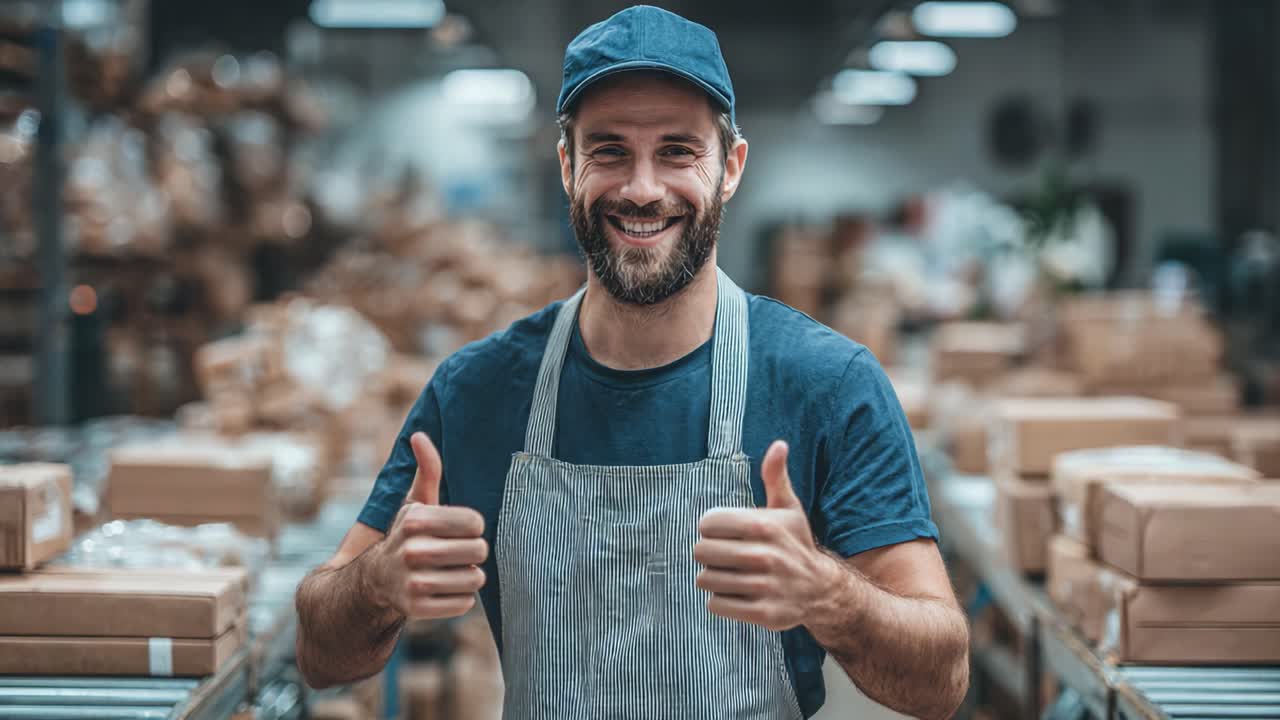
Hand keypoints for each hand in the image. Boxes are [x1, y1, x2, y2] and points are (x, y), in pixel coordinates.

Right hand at [369, 432, 487, 618]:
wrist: (375, 579)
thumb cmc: (408, 535)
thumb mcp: (415, 502)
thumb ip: (427, 470)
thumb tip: (419, 435)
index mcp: (415, 520)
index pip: (476, 522)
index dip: (472, 527)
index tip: (458, 530)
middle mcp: (412, 550)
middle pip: (479, 551)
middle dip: (473, 552)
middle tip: (457, 553)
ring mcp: (413, 582)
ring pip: (475, 579)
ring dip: (469, 576)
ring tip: (451, 571)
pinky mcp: (417, 609)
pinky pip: (465, 603)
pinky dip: (461, 598)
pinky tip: (444, 589)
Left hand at [693, 440, 842, 630]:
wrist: (821, 589)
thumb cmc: (796, 543)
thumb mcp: (788, 508)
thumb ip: (776, 476)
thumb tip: (779, 445)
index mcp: (765, 526)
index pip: (707, 523)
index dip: (710, 527)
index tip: (723, 532)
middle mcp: (765, 557)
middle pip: (701, 552)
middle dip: (708, 553)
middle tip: (724, 555)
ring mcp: (764, 587)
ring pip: (706, 579)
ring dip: (713, 577)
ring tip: (731, 573)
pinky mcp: (762, 614)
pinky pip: (716, 605)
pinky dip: (720, 600)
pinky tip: (737, 592)